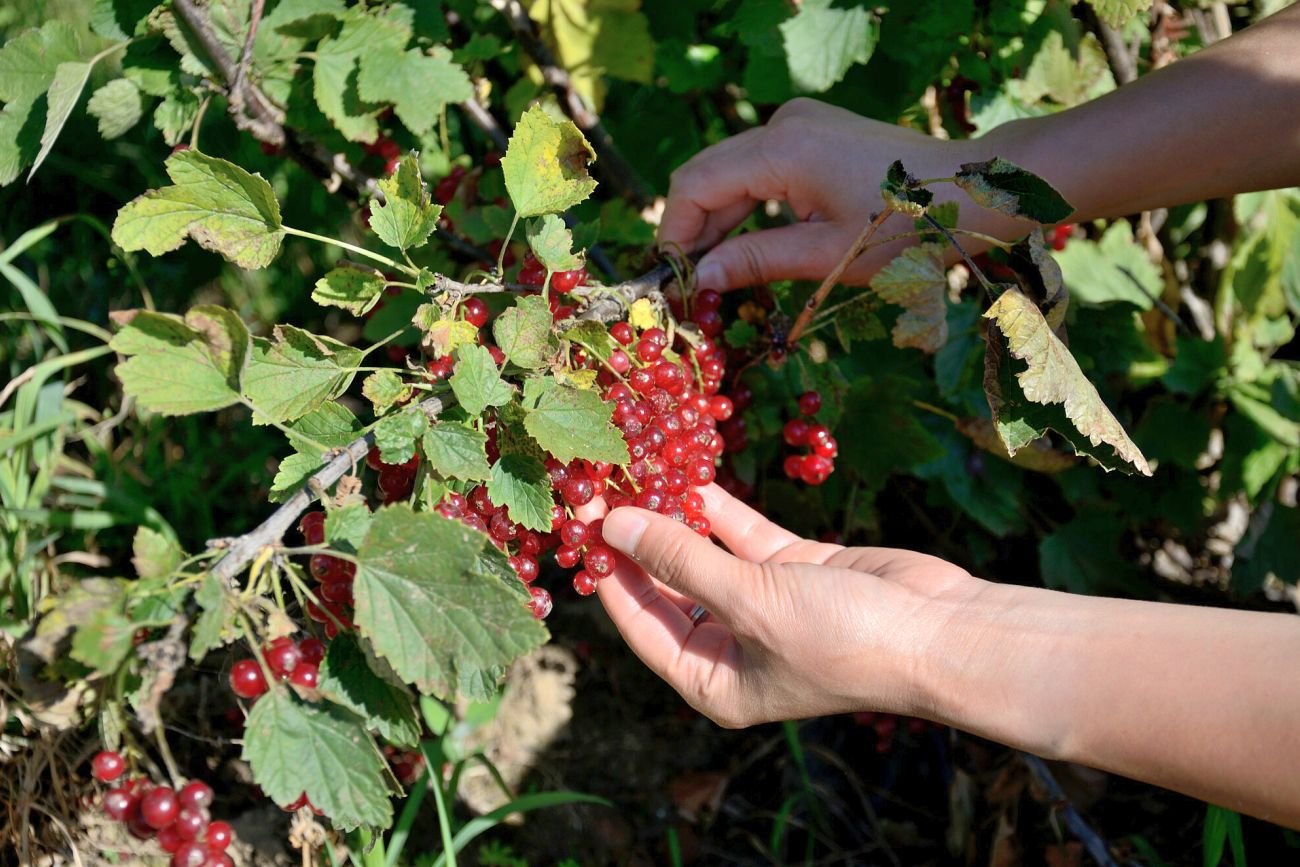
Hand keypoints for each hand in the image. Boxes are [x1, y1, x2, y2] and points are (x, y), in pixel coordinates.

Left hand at [579, 485, 980, 727]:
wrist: (942, 632)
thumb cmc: (840, 638)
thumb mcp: (750, 602)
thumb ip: (680, 560)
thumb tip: (613, 525)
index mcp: (714, 681)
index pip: (641, 625)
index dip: (609, 575)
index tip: (580, 525)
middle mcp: (733, 648)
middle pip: (668, 588)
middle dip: (638, 540)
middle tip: (600, 487)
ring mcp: (765, 607)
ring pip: (705, 556)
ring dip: (676, 517)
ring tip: (637, 470)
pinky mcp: (796, 570)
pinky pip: (745, 537)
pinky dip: (721, 510)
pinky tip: (691, 475)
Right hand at [659, 99, 984, 291]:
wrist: (975, 192)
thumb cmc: (910, 228)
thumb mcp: (829, 256)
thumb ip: (757, 261)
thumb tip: (701, 278)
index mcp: (784, 148)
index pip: (695, 186)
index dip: (676, 234)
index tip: (674, 282)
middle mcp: (783, 123)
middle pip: (706, 175)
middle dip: (692, 231)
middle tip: (690, 287)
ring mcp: (799, 123)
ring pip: (729, 173)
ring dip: (718, 222)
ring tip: (715, 276)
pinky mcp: (812, 132)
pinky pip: (757, 168)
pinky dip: (745, 207)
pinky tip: (746, 248)